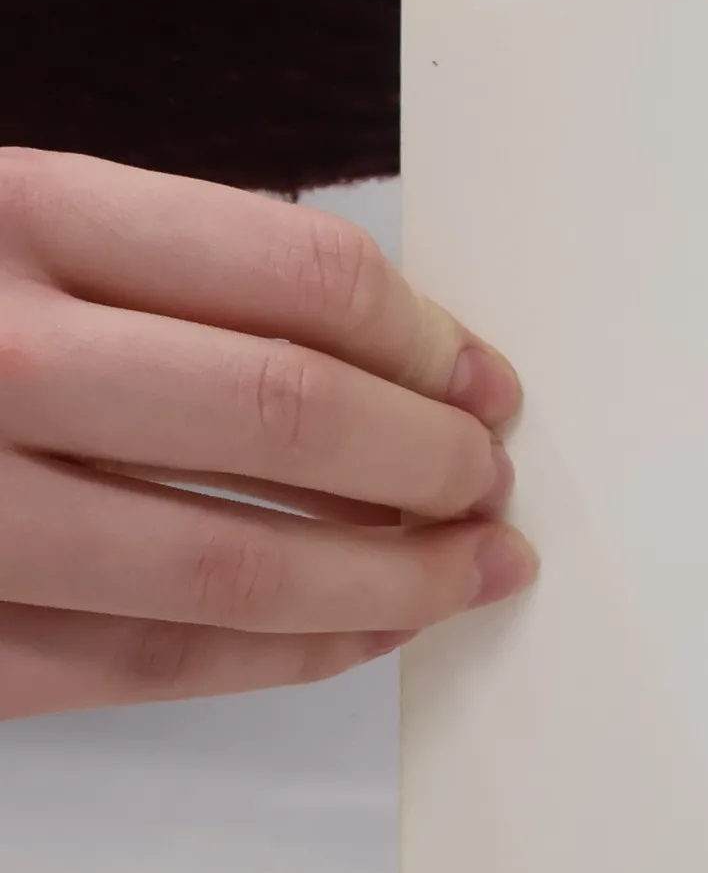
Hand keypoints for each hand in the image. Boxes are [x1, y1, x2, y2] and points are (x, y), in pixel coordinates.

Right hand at [0, 150, 537, 720]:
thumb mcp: (1, 226)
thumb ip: (149, 269)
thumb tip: (387, 355)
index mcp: (9, 212)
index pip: (297, 273)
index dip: (429, 339)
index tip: (488, 382)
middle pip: (291, 415)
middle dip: (432, 461)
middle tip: (493, 483)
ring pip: (238, 559)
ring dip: (393, 576)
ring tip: (473, 568)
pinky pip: (151, 660)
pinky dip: (286, 656)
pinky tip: (363, 637)